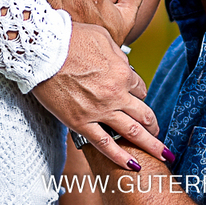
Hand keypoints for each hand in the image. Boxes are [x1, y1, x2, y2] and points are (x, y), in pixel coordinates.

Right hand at [32, 21, 171, 170]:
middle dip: (153, 125)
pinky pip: (104, 144)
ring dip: (150, 145)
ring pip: (132, 132)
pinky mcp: (80, 123)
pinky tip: (132, 166)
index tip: (136, 98)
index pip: (140, 89)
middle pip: (144, 114)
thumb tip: (123, 66)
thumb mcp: (104, 38)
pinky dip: (120, 157)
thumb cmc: (71, 39)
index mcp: (122, 73)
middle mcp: (115, 94)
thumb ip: (118, 56)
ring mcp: (99, 110)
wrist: (44, 50)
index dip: (140, 94)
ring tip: (161, 155)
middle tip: (159, 133)